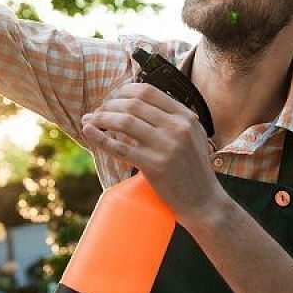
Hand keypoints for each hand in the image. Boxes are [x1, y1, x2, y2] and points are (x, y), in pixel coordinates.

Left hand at [80, 82, 225, 224]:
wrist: (203, 201)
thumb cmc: (193, 170)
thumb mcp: (193, 136)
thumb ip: (172, 119)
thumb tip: (137, 103)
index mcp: (186, 117)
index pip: (148, 92)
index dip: (124, 91)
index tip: (112, 98)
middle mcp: (178, 128)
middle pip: (133, 104)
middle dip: (109, 105)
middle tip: (98, 112)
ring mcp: (166, 146)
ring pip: (124, 122)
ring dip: (101, 118)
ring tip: (90, 120)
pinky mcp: (154, 166)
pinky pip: (120, 148)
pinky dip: (100, 137)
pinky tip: (88, 131)